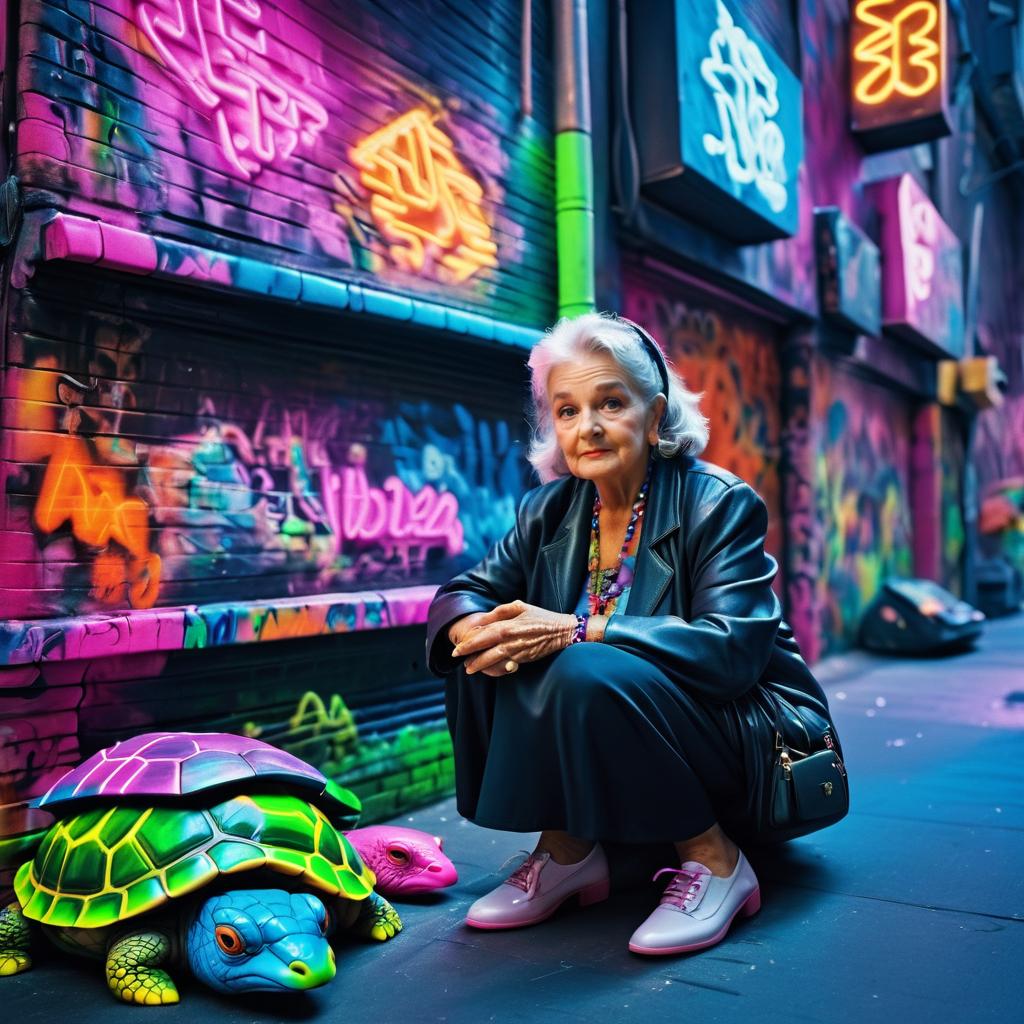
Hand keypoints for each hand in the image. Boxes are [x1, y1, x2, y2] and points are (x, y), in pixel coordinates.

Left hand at [450, 601, 576, 676]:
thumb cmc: (540, 617)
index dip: (469, 643)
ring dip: (479, 665)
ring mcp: (516, 652)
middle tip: (458, 659)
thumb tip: (484, 619)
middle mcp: (510, 640)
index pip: (482, 635)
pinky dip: (494, 667)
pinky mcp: (523, 659)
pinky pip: (504, 665)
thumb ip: (500, 611)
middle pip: (484, 650)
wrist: (562, 632)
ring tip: (469, 669)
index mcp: (507, 626)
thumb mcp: (520, 606)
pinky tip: (487, 669)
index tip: (458, 647)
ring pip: (492, 660)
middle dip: (469, 656)